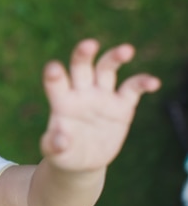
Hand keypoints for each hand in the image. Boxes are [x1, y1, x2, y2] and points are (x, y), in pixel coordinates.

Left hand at [40, 39, 160, 170]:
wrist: (83, 160)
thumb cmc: (63, 153)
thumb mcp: (54, 152)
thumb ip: (54, 145)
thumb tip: (60, 141)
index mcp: (61, 101)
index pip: (55, 82)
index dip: (54, 74)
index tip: (54, 68)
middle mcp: (81, 92)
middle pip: (82, 66)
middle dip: (84, 54)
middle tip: (89, 44)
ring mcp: (102, 96)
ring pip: (107, 69)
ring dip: (115, 57)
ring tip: (126, 50)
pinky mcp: (122, 105)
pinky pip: (133, 88)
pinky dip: (143, 82)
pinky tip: (152, 83)